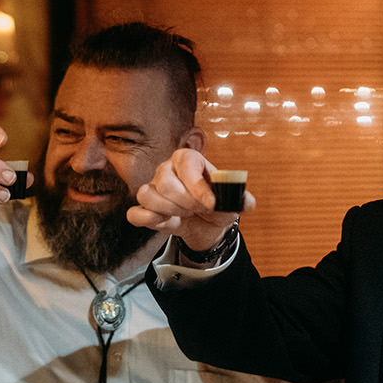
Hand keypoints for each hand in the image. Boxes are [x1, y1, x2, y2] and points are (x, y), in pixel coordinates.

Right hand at [129, 147, 249, 252]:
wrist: (206, 223)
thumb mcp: (234, 202)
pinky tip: (167, 222)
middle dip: (186, 202)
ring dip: (170, 211)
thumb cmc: (217, 205)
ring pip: (147, 195)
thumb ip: (242, 200)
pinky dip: (149, 220)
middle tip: (199, 209)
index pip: (186, 163)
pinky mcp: (144, 209)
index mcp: (188, 159)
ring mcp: (152, 189)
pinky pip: (135, 213)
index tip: (211, 203)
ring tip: (185, 214)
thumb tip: (247, 203)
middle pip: (165, 182)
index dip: (197, 185)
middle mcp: (166, 170)